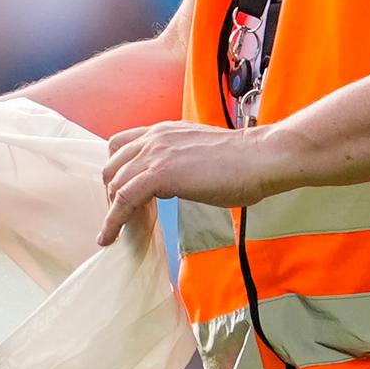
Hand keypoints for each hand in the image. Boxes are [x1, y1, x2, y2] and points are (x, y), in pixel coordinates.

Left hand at [99, 121, 283, 244]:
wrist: (260, 158)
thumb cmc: (243, 162)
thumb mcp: (201, 154)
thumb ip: (182, 161)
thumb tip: (178, 181)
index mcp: (164, 131)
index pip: (122, 146)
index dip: (117, 172)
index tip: (120, 196)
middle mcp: (155, 137)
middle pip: (112, 165)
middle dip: (111, 193)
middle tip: (120, 217)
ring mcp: (156, 153)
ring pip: (114, 183)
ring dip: (111, 210)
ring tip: (113, 232)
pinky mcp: (159, 174)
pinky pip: (123, 198)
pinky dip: (113, 220)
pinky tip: (109, 237)